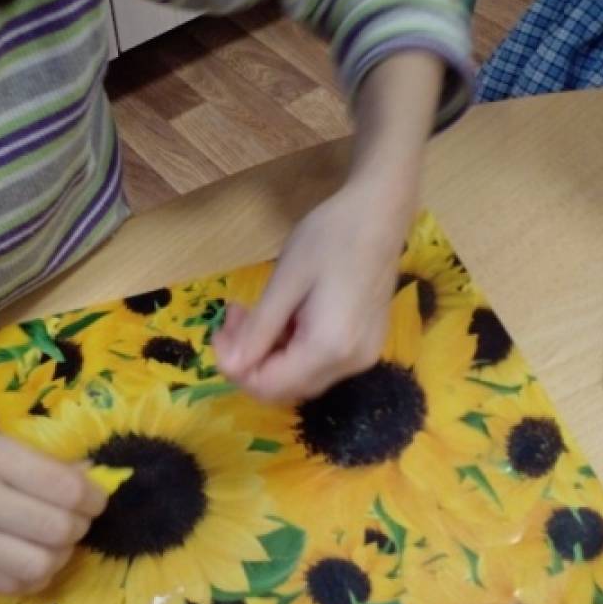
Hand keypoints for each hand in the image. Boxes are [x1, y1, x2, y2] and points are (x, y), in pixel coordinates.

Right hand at [0, 410, 105, 593]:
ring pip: (39, 566)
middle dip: (80, 525)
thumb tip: (87, 478)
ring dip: (59, 555)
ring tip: (50, 539)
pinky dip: (31, 576)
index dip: (93, 495)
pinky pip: (9, 586)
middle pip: (58, 531)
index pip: (65, 488)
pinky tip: (26, 557)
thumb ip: (30, 460)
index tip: (94, 494)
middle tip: (74, 516)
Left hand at [214, 178, 412, 402]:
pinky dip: (292, 350)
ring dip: (269, 354)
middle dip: (250, 360)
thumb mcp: (285, 280)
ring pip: (299, 379)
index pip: (267, 386)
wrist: (380, 213)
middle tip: (238, 316)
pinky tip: (286, 316)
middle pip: (283, 389)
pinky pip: (318, 365)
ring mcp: (362, 358)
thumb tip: (230, 366)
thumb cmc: (330, 237)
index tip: (222, 328)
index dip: (234, 366)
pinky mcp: (365, 347)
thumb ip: (258, 330)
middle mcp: (350, 364)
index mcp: (328, 348)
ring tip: (257, 312)